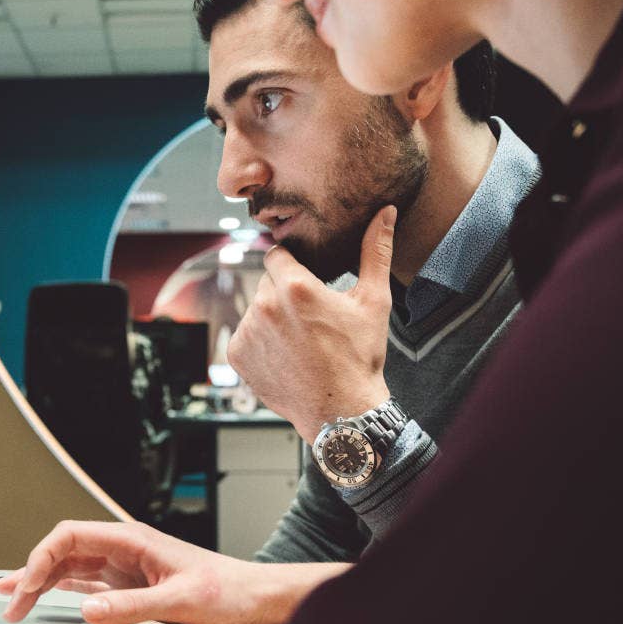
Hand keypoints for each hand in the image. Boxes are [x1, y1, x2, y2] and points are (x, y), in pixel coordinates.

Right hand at [0, 520, 347, 623]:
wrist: (258, 598)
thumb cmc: (229, 592)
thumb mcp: (180, 600)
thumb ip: (131, 606)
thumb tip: (85, 609)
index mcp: (131, 539)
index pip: (69, 537)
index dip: (39, 559)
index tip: (24, 587)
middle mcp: (124, 548)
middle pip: (63, 551)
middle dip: (31, 573)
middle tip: (9, 603)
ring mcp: (126, 567)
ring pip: (71, 568)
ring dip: (41, 582)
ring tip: (11, 597)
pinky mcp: (131, 586)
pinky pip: (86, 584)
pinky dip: (61, 592)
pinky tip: (45, 599)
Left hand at [226, 206, 396, 442]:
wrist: (340, 411)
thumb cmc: (359, 356)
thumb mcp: (373, 301)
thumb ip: (375, 251)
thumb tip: (385, 212)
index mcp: (294, 287)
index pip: (278, 255)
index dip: (293, 266)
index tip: (306, 281)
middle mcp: (264, 306)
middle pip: (267, 284)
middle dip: (285, 294)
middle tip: (311, 319)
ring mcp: (247, 332)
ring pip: (256, 309)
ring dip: (272, 317)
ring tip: (300, 340)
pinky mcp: (237, 354)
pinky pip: (245, 334)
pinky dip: (260, 341)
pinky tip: (285, 354)